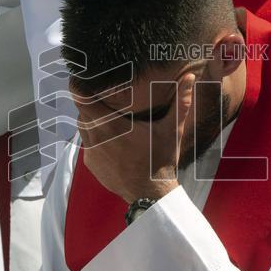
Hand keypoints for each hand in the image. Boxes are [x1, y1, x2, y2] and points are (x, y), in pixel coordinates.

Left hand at [75, 74, 195, 203]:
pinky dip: (94, 137)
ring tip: (106, 114)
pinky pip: (87, 144)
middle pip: (82, 110)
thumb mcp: (172, 130)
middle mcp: (96, 137)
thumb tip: (190, 76)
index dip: (81, 86)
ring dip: (91, 119)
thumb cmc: (161, 160)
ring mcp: (92, 152)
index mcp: (112, 125)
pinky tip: (110, 138)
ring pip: (82, 127)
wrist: (150, 194)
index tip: (86, 78)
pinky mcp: (91, 164)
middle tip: (101, 94)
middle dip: (89, 102)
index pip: (82, 99)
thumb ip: (180, 102)